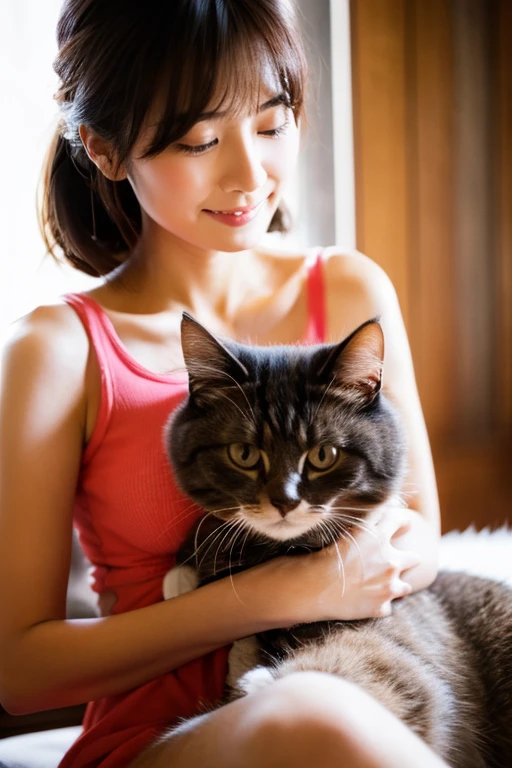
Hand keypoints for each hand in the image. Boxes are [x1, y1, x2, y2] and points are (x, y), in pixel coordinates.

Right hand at [253, 507, 420, 624]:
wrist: (313, 588)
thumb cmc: (319, 555)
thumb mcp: (342, 531)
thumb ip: (361, 523)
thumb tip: (369, 515)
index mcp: (379, 537)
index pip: (401, 521)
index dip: (402, 522)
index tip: (402, 525)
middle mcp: (390, 561)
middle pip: (414, 558)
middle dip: (406, 559)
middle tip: (392, 560)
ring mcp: (388, 587)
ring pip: (405, 586)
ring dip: (395, 585)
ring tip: (379, 585)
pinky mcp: (381, 608)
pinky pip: (386, 607)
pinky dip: (377, 605)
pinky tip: (364, 601)